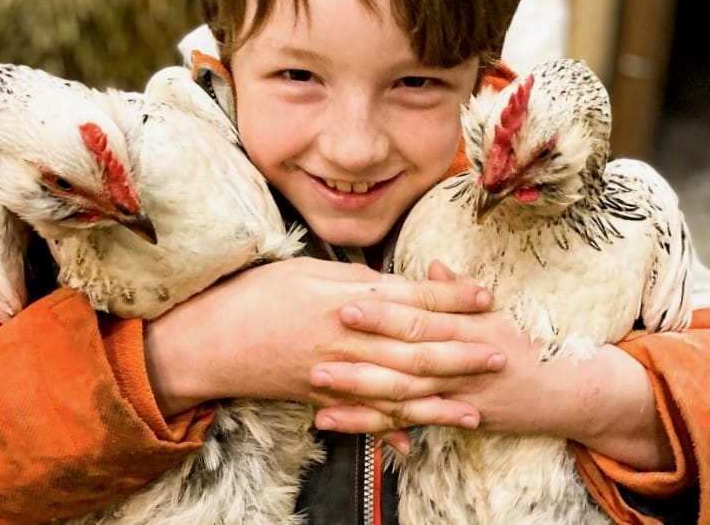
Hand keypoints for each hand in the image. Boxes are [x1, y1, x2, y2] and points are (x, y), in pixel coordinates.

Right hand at [142, 257, 501, 423]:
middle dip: (460, 353)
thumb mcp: (307, 270)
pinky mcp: (321, 397)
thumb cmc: (256, 294)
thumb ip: (354, 280)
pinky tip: (414, 439)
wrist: (210, 339)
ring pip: (396, 389)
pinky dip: (389, 428)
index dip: (452, 296)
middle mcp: (348, 339)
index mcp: (347, 299)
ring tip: (473, 409)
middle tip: (499, 355)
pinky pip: (362, 416)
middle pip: (415, 347)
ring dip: (438, 401)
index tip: (485, 296)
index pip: (412, 297)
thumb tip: (390, 284)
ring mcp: (335, 373)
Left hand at [314, 260, 672, 469]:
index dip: (385, 308)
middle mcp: (461, 358)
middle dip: (364, 346)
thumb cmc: (524, 344)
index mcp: (466, 325)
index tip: (348, 299)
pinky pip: (405, 422)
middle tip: (322, 336)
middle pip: (407, 353)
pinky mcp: (453, 419)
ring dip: (358, 387)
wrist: (561, 391)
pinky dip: (370, 423)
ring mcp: (457, 393)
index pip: (421, 314)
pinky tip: (333, 419)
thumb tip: (431, 265)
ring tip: (317, 380)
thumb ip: (458, 291)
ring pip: (403, 391)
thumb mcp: (496, 312)